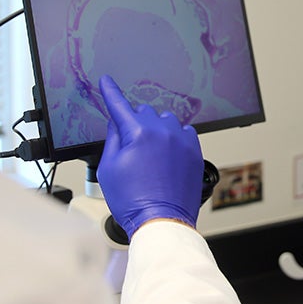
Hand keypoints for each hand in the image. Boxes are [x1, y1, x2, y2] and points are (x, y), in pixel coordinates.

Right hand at [96, 75, 204, 237]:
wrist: (162, 221)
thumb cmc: (134, 200)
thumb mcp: (108, 169)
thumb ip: (112, 139)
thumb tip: (116, 123)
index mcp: (139, 133)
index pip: (120, 105)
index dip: (110, 91)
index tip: (107, 82)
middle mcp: (163, 132)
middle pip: (144, 112)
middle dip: (135, 123)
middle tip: (131, 148)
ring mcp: (182, 141)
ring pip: (166, 121)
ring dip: (157, 130)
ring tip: (151, 156)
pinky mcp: (195, 151)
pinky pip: (183, 133)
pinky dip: (174, 139)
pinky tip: (167, 157)